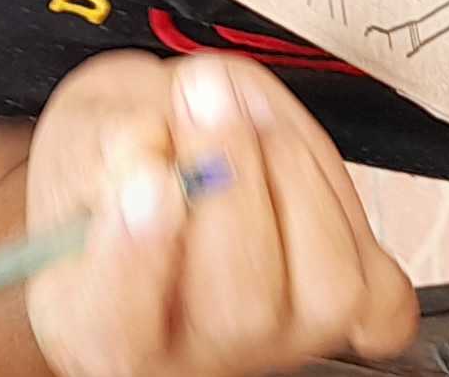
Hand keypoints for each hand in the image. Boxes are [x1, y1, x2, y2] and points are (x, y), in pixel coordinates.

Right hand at [22, 52, 417, 376]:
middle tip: (204, 98)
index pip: (120, 327)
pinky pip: (373, 278)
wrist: (154, 169)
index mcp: (102, 333)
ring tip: (246, 112)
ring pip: (327, 290)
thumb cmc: (110, 168)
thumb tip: (150, 144)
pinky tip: (286, 153)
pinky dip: (342, 196)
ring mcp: (280, 342)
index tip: (147, 179)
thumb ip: (100, 145)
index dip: (138, 255)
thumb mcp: (74, 136)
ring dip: (293, 175)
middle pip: (242, 311)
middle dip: (233, 184)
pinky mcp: (348, 317)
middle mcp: (195, 356)